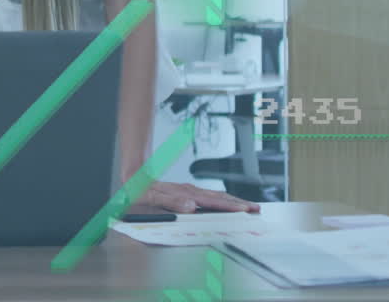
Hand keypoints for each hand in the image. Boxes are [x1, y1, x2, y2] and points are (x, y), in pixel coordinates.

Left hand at [136, 181, 260, 213]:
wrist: (132, 178)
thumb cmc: (141, 191)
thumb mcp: (152, 199)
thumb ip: (171, 202)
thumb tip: (190, 206)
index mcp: (184, 195)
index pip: (213, 202)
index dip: (230, 207)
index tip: (245, 210)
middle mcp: (189, 191)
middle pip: (219, 197)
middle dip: (238, 204)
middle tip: (256, 209)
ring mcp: (188, 191)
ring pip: (215, 195)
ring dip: (232, 201)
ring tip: (247, 206)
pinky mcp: (186, 192)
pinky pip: (208, 196)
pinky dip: (221, 200)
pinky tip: (226, 203)